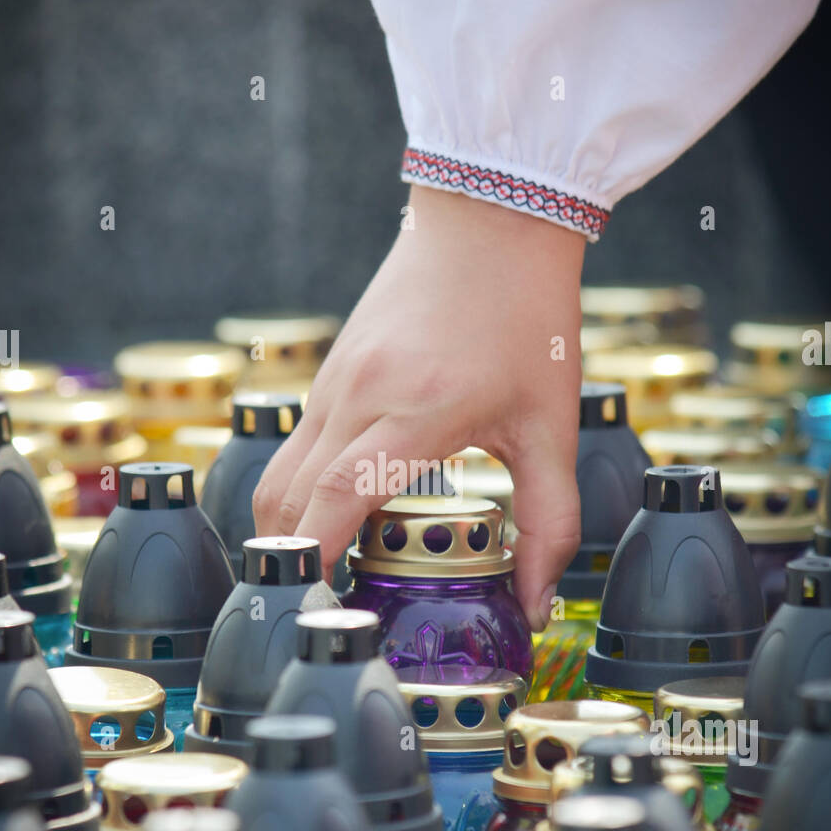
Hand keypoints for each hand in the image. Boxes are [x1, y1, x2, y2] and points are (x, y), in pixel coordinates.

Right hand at [252, 184, 584, 631]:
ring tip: (323, 573)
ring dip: (289, 528)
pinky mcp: (332, 370)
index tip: (317, 610)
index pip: (335, 497)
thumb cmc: (528, 318)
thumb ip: (549, 523)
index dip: (316, 560)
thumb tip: (537, 606)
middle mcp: (359, 395)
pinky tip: (337, 515)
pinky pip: (294, 444)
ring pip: (278, 472)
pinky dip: (300, 491)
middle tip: (316, 611)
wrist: (493, 219)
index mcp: (416, 410)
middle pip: (285, 497)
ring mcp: (336, 379)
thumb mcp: (552, 428)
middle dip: (290, 562)